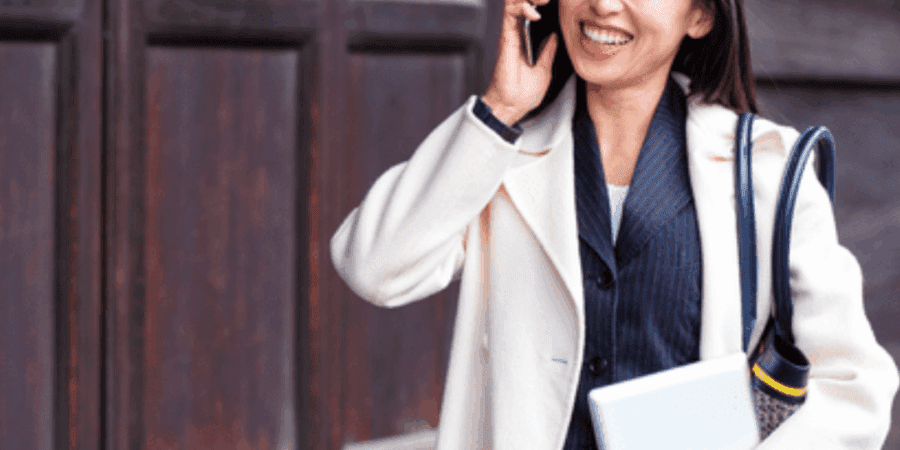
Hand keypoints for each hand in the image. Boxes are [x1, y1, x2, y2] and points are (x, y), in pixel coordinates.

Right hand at [482, 0, 558, 125]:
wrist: (513, 106)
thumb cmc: (524, 94)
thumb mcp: (545, 70)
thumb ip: (548, 52)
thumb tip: (554, 38)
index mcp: (526, 42)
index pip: (530, 12)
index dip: (538, 3)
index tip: (555, 2)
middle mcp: (516, 35)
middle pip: (521, 3)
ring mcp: (510, 35)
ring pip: (514, 3)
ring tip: (543, 0)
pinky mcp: (506, 38)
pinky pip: (509, 13)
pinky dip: (522, 7)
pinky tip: (534, 13)